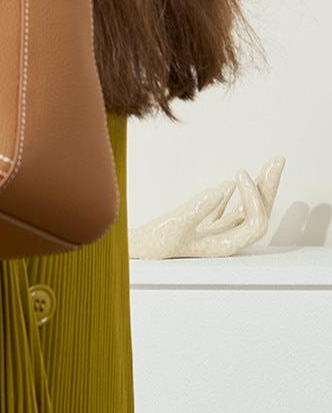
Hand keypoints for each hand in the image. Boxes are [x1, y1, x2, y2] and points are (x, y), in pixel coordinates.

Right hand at [128, 156, 285, 258]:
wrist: (133, 252)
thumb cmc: (152, 245)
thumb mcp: (174, 225)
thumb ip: (197, 208)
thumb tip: (222, 188)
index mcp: (225, 245)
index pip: (255, 222)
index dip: (254, 197)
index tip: (239, 173)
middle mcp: (225, 240)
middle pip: (256, 214)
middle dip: (268, 187)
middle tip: (278, 160)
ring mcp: (213, 233)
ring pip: (242, 210)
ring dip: (254, 188)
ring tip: (265, 166)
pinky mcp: (199, 228)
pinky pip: (223, 212)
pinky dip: (230, 196)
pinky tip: (230, 184)